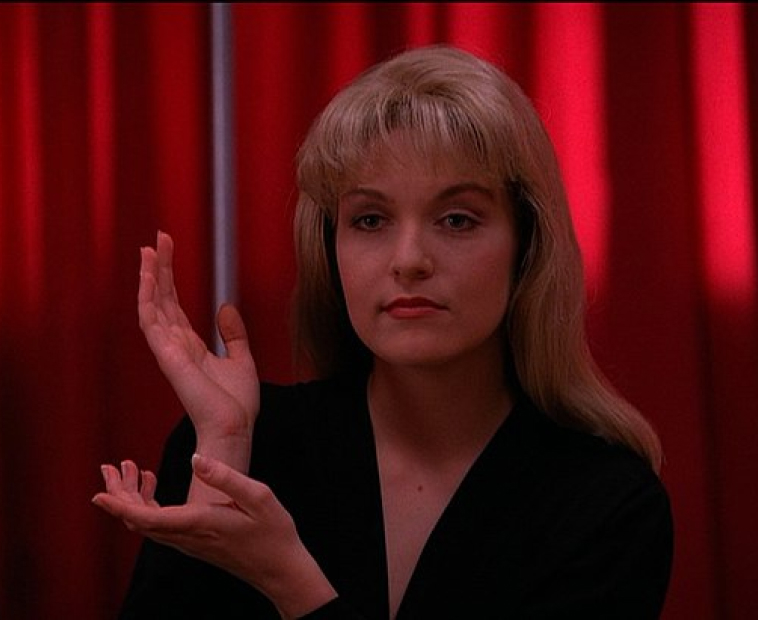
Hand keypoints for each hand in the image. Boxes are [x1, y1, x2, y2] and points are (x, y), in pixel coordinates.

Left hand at [94, 457, 336, 618]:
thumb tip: (195, 458)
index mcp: (199, 524)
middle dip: (120, 494)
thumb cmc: (273, 531)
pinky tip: (153, 485)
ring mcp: (189, 543)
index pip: (147, 517)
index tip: (97, 494)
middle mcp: (187, 537)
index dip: (120, 506)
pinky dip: (147, 505)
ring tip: (131, 469)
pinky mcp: (193, 543)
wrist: (281, 569)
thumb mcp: (258, 496)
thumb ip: (225, 477)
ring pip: (147, 524)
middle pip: (139, 520)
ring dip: (132, 498)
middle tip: (111, 467)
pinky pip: (159, 526)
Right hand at [139, 232, 257, 481]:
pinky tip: (150, 276)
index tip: (166, 250)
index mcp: (190, 346)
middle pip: (162, 299)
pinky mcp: (168, 356)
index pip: (174, 305)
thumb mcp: (241, 359)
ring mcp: (168, 350)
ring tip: (150, 249)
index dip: (169, 278)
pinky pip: (152, 321)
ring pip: (152, 306)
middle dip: (159, 269)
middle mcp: (175, 345)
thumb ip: (233, 333)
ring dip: (150, 277)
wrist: (235, 427)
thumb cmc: (237, 404)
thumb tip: (225, 306)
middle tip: (157, 239)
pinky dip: (148, 297)